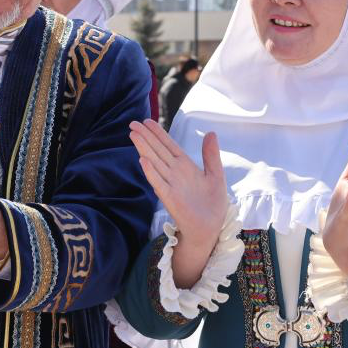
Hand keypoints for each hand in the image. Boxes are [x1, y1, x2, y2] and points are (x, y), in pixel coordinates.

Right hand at [129, 119, 228, 288]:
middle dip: (145, 137)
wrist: (210, 227)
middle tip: (132, 123)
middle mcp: (175, 173)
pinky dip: (151, 173)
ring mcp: (171, 185)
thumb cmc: (212, 203)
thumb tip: (210, 132)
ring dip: (144, 149)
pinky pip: (159, 184)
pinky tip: (143, 161)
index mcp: (185, 166)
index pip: (169, 145)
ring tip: (133, 135)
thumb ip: (210, 155)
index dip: (158, 133)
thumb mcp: (215, 174)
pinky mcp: (170, 199)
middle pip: (157, 151)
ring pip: (155, 163)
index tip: (147, 121)